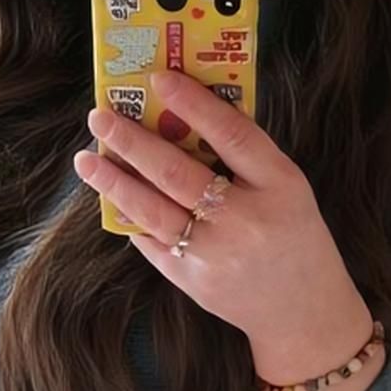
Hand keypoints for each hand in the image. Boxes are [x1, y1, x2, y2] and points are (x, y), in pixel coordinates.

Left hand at [73, 67, 374, 383]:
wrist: (303, 312)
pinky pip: (151, 241)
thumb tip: (185, 112)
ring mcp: (214, 255)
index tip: (159, 78)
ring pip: (153, 211)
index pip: (232, 135)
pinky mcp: (191, 280)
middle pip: (178, 173)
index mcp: (279, 186)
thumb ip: (247, 156)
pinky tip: (109, 195)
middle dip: (132, 141)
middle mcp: (244, 220)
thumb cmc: (294, 236)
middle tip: (100, 117)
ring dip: (114, 182)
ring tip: (86, 158)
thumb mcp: (288, 188)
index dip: (194, 104)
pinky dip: (128, 216)